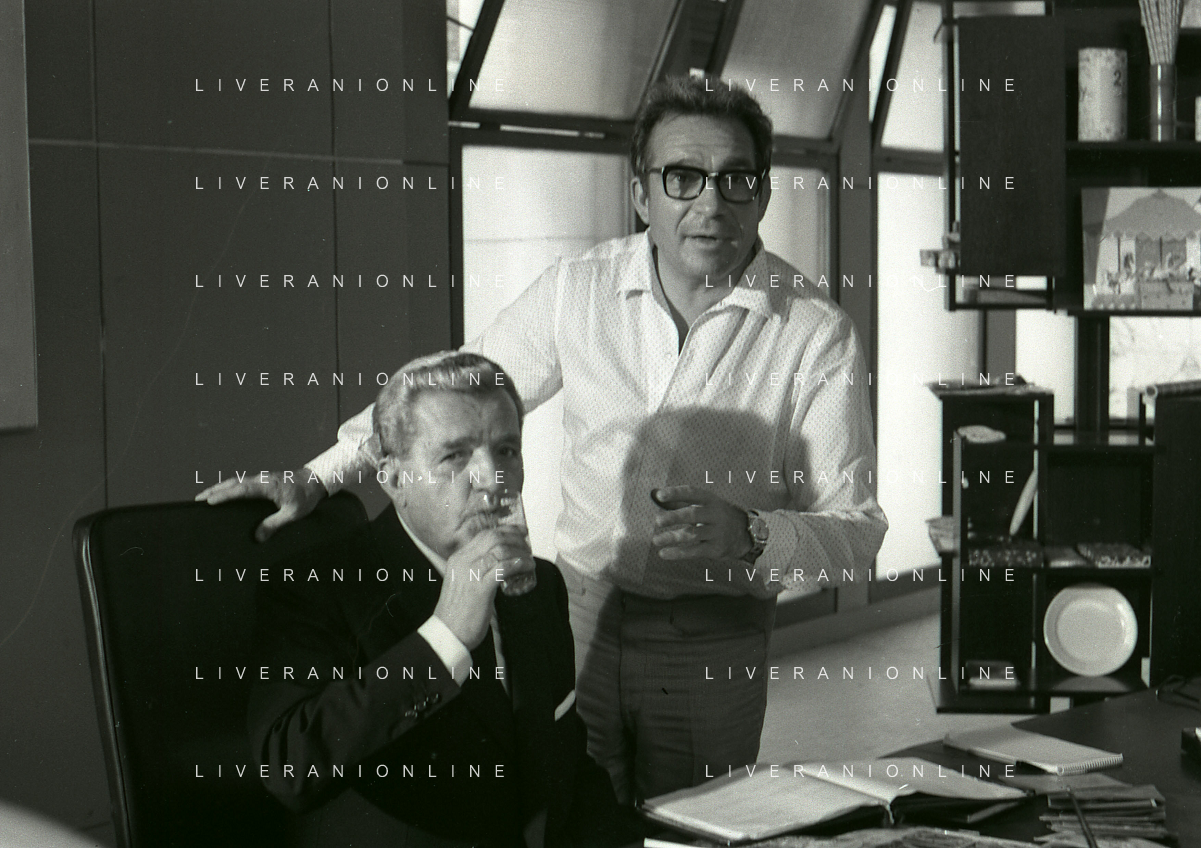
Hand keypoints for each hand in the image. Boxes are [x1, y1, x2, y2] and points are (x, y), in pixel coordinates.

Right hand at [195, 469, 327, 541]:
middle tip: (197, 500)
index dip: (225, 495)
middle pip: (233, 483)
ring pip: (236, 481)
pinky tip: (223, 494)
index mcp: (268, 485)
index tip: (209, 501)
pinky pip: (242, 483)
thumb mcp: (293, 513)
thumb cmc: (306, 497)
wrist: (315, 481)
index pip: (241, 490)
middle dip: (215, 490)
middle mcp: (261, 479)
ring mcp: (261, 479)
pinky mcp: (262, 481)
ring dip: (220, 488)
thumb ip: (275, 524)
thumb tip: (257, 537)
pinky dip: (229, 487)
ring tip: (204, 497)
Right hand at [434, 526, 533, 649]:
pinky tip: (527, 567)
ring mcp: (471, 573)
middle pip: (493, 538)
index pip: (484, 535)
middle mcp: (463, 561)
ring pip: (500, 550)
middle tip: (527, 547)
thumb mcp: (464, 583)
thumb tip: (500, 563)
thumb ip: (478, 570)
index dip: (505, 531)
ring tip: (529, 560)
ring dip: (519, 552)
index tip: (520, 534)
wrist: (448, 633)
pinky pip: (503, 568)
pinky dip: (518, 564)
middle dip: (515, 538)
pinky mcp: (480, 588)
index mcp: (458, 559)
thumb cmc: (458, 613)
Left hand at [650, 485, 751, 560]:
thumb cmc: (716, 516)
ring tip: (656, 540)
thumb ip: (682, 501)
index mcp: (711, 500)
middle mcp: (716, 515)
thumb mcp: (706, 504)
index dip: (676, 493)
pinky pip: (694, 551)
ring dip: (672, 537)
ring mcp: (717, 532)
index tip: (659, 495)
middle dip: (674, 517)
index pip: (692, 493)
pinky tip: (663, 553)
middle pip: (693, 514)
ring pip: (693, 534)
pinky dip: (678, 553)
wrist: (746, 533)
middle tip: (657, 521)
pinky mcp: (716, 549)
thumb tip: (655, 495)